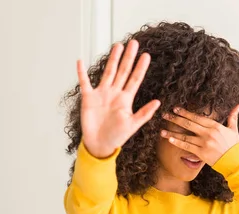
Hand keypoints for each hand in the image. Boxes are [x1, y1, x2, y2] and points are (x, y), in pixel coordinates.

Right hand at [76, 39, 160, 157]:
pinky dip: (82, 72)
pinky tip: (81, 61)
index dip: (140, 67)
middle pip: (123, 71)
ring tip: (117, 46)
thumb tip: (158, 102)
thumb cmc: (117, 136)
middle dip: (128, 57)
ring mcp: (101, 94)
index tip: (146, 55)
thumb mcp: (133, 125)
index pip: (135, 79)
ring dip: (112, 59)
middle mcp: (114, 93)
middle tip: (133, 43)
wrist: (100, 144)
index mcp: (126, 99)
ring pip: (108, 72)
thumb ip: (144, 113)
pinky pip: (85, 82)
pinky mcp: (88, 98)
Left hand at [160, 105, 238, 165]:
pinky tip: (170, 140)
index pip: (197, 117)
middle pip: (188, 124)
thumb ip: (233, 116)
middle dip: (175, 119)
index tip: (176, 109)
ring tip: (162, 131)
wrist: (234, 161)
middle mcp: (208, 133)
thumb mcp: (234, 129)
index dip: (185, 113)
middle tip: (165, 115)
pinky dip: (178, 143)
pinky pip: (187, 146)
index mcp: (215, 126)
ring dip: (172, 133)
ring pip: (185, 136)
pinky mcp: (201, 153)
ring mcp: (204, 143)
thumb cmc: (234, 145)